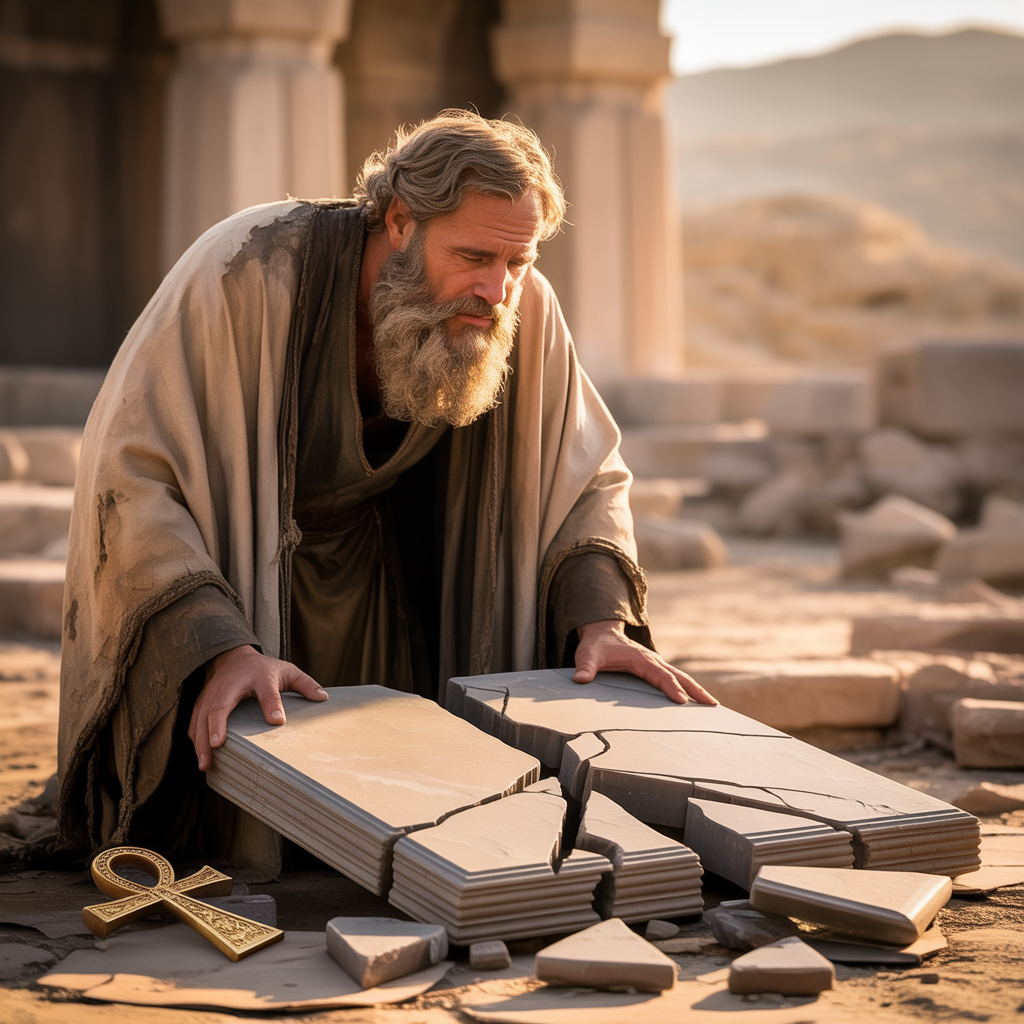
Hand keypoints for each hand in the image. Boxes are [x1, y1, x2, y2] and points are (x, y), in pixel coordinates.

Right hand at [188, 645, 327, 770]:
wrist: (234, 657)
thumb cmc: (264, 669)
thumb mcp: (288, 671)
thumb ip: (305, 684)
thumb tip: (323, 698)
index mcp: (259, 676)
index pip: (267, 691)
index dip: (272, 705)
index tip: (277, 721)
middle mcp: (232, 684)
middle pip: (221, 704)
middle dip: (217, 725)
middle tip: (217, 746)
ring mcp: (214, 693)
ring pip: (202, 716)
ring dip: (201, 740)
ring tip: (205, 764)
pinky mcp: (202, 702)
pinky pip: (194, 721)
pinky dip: (195, 739)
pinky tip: (200, 756)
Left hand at [573, 620, 717, 705]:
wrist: (602, 634)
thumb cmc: (595, 647)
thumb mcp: (587, 655)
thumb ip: (585, 668)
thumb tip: (580, 679)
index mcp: (641, 659)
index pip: (660, 675)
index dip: (671, 687)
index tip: (682, 701)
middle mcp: (653, 660)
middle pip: (679, 675)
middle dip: (696, 690)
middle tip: (712, 705)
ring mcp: (657, 664)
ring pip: (681, 677)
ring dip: (697, 690)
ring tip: (713, 706)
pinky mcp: (656, 669)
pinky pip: (676, 679)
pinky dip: (689, 688)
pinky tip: (696, 701)